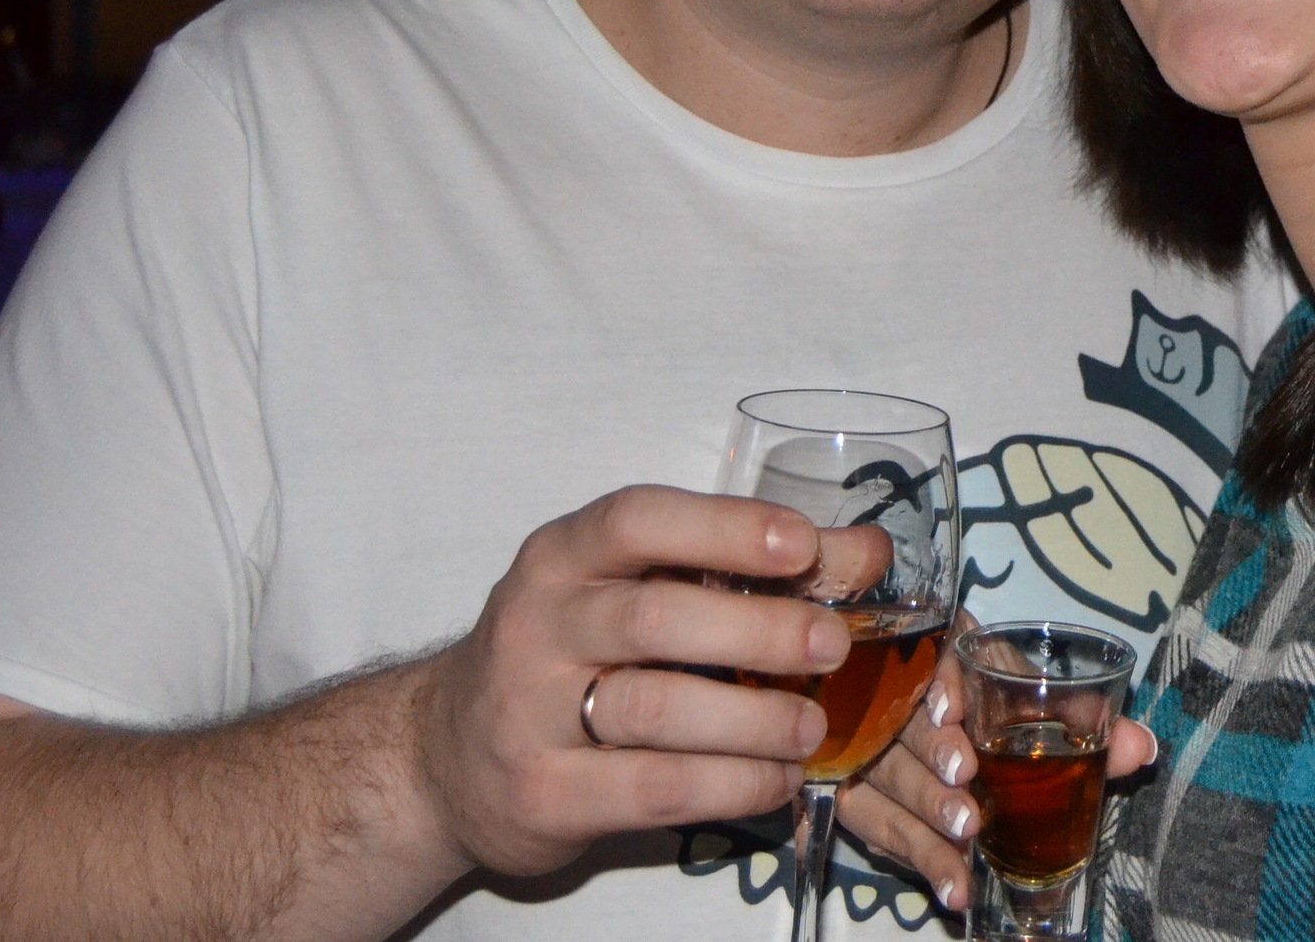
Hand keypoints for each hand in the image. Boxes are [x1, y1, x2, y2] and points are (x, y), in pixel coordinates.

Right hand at [410, 485, 851, 876]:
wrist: (447, 756)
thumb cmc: (570, 654)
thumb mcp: (636, 589)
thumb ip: (746, 566)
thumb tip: (868, 551)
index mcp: (562, 556)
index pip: (637, 519)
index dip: (724, 527)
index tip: (802, 545)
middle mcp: (536, 623)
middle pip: (655, 616)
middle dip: (758, 629)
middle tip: (831, 644)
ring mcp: (529, 713)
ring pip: (656, 708)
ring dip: (753, 718)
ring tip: (812, 726)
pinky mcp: (544, 794)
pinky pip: (653, 788)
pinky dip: (731, 783)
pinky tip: (778, 779)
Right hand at [836, 615, 1157, 911]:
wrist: (953, 735)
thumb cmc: (1000, 705)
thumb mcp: (1038, 703)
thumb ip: (1084, 720)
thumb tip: (1141, 748)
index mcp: (942, 651)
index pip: (926, 657)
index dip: (935, 681)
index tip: (950, 710)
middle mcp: (896, 696)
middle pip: (900, 727)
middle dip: (931, 763)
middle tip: (965, 794)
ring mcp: (867, 749)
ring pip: (885, 783)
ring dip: (925, 819)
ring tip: (965, 847)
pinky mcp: (858, 796)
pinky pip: (878, 828)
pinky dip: (919, 859)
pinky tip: (952, 888)